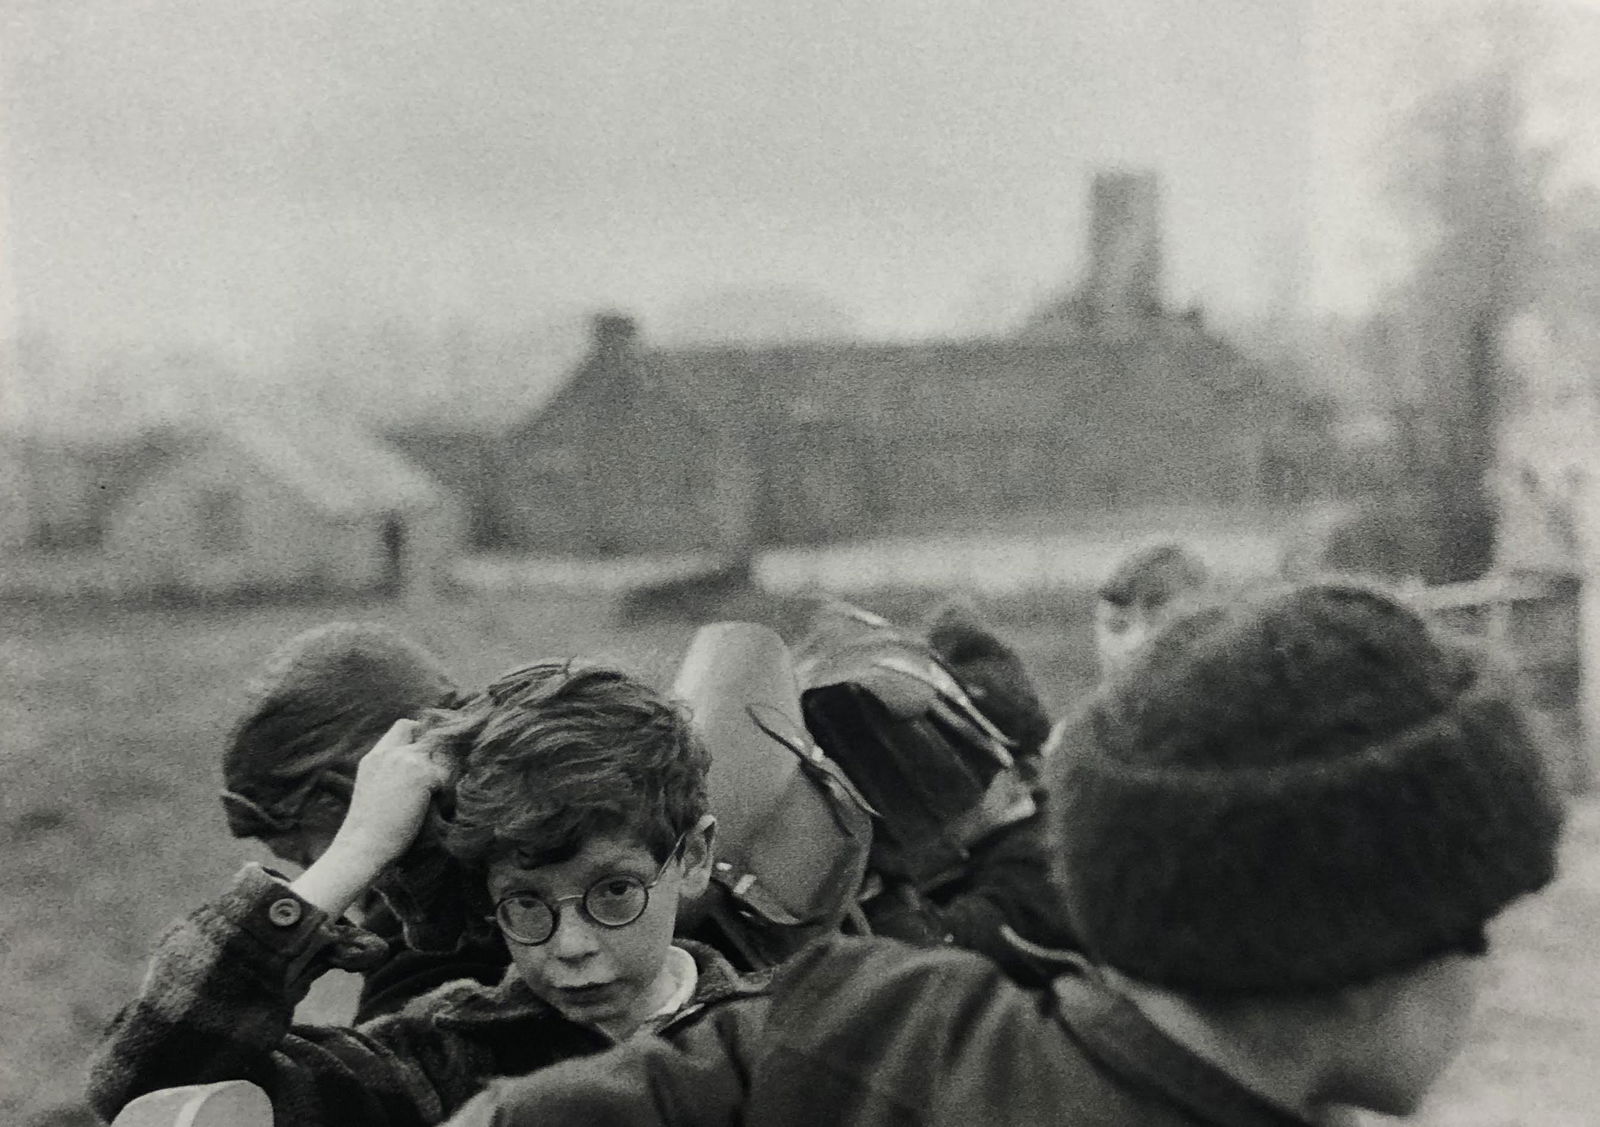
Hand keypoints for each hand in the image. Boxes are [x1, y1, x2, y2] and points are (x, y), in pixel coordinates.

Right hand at [333, 718, 454, 866]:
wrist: (363, 845)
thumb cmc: (369, 829)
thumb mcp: (373, 789)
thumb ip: (391, 771)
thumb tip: (422, 770)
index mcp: (375, 756)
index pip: (405, 726)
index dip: (422, 737)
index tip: (429, 758)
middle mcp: (391, 752)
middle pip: (429, 735)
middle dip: (440, 753)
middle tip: (442, 778)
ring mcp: (408, 761)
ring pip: (443, 754)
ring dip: (446, 774)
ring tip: (441, 798)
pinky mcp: (424, 776)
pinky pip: (448, 778)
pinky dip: (448, 796)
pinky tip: (440, 811)